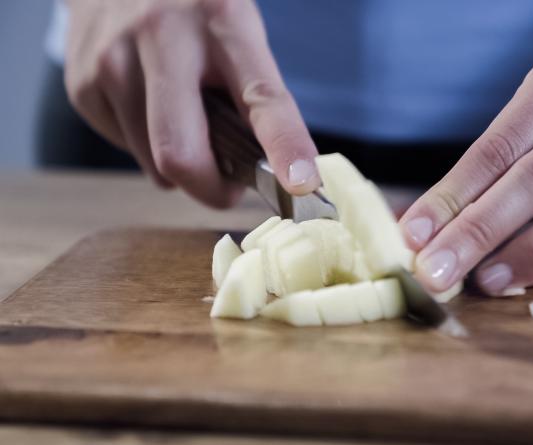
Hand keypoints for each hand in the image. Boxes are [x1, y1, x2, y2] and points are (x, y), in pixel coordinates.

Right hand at [64, 0, 318, 207]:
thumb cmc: (195, 14)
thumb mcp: (237, 33)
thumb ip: (255, 95)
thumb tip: (275, 172)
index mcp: (224, 22)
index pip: (262, 97)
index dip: (285, 145)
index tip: (302, 183)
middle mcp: (163, 37)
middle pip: (182, 155)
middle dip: (212, 190)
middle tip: (228, 188)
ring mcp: (113, 60)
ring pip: (154, 164)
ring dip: (178, 166)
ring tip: (184, 122)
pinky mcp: (82, 84)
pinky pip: (127, 150)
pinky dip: (145, 144)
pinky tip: (148, 106)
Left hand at [400, 40, 532, 294]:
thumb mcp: (527, 120)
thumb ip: (479, 171)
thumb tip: (419, 229)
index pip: (504, 142)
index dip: (455, 193)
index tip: (415, 233)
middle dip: (480, 230)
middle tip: (436, 269)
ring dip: (527, 252)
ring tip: (481, 279)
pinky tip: (520, 276)